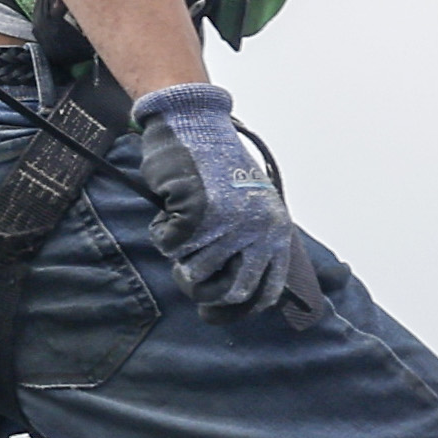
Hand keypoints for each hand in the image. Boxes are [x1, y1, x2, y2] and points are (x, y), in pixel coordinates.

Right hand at [124, 84, 330, 329]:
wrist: (195, 126)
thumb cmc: (216, 167)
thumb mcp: (249, 209)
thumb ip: (248, 248)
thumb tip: (230, 297)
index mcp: (276, 232)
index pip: (264, 292)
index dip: (236, 310)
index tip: (212, 312)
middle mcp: (259, 231)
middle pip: (231, 292)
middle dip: (203, 292)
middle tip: (188, 274)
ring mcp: (230, 223)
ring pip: (195, 273)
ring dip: (179, 256)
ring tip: (180, 228)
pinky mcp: (199, 213)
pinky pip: (171, 247)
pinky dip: (162, 233)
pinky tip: (170, 210)